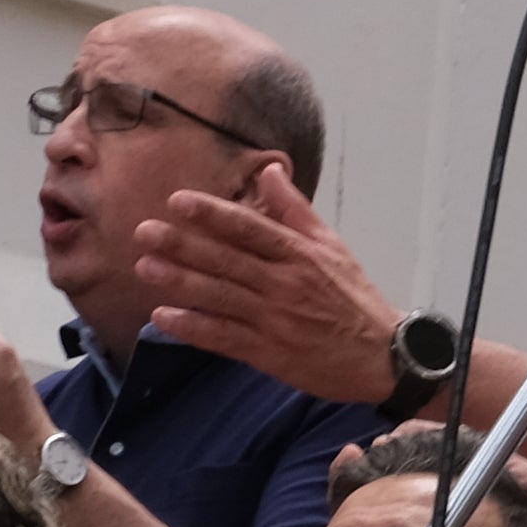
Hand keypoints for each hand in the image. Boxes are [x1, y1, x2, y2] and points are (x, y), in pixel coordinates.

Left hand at [124, 160, 403, 405]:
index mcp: (301, 254)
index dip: (212, 214)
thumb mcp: (333, 246)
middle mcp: (285, 284)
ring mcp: (276, 320)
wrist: (382, 358)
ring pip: (221, 296)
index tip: (178, 201)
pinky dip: (194, 328)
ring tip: (145, 267)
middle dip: (184, 244)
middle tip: (144, 231)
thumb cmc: (354, 298)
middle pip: (228, 260)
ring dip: (181, 282)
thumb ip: (294, 209)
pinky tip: (164, 318)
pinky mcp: (270, 353)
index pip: (250, 228)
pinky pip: (225, 337)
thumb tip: (268, 169)